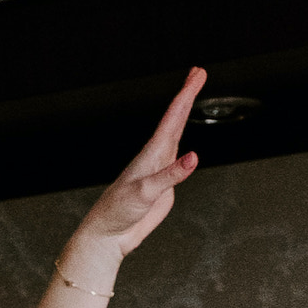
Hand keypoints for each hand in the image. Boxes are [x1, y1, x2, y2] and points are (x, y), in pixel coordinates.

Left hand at [58, 68, 203, 290]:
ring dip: (184, 115)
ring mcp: (160, 170)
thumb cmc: (118, 211)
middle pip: (175, 119)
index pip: (173, 117)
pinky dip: (184, 146)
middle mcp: (156, 157)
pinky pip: (177, 160)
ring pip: (175, 135)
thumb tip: (193, 158)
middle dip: (187, 95)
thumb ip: (171, 176)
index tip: (197, 75)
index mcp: (151, 154)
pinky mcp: (163, 186)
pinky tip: (186, 146)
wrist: (109, 234)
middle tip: (198, 73)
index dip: (187, 94)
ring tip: (190, 96)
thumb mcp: (145, 192)